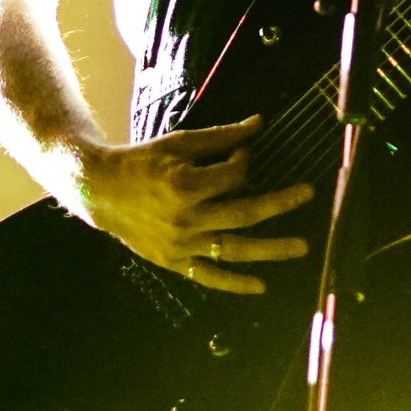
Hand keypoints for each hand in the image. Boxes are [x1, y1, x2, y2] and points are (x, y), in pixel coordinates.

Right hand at [65, 115, 315, 295]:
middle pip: (244, 213)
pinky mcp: (174, 261)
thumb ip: (220, 138)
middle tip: (308, 194)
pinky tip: (260, 286)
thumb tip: (259, 124)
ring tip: (301, 247)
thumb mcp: (179, 143)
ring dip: (271, 250)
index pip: (234, 176)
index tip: (245, 153)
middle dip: (280, 203)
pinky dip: (235, 284)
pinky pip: (210, 276)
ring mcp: (181, 244)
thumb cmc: (142, 161)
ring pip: (234, 249)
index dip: (245, 161)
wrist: (102, 192)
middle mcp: (186, 217)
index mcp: (185, 184)